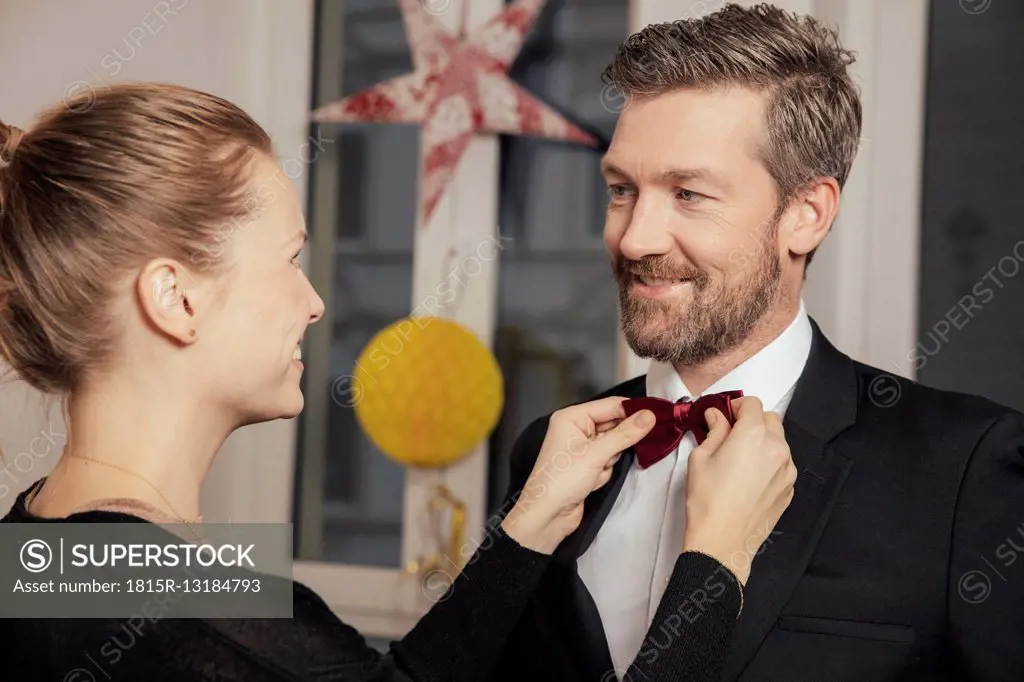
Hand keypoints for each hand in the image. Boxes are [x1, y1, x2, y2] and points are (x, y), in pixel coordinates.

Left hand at [501, 397, 654, 553]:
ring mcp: (581, 448)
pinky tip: (592, 481)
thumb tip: (648, 417)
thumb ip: (625, 434)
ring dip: (609, 460)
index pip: (610, 405)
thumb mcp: (596, 454)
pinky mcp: (587, 465)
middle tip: (619, 450)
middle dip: (618, 442)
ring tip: (595, 471)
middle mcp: (575, 429)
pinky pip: (608, 460)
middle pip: (613, 425)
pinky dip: (605, 472)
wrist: (547, 516)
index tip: (656, 414)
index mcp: (571, 418)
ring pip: (613, 445)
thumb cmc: (559, 481)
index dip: (633, 410)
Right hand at [682, 396, 796, 584]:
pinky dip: (769, 462)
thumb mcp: (701, 458)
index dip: (737, 406)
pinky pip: (782, 464)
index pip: (753, 404)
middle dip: (752, 421)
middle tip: (732, 435)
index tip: (726, 415)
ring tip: (741, 460)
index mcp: (753, 435)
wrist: (722, 541)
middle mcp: (776, 448)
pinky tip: (749, 478)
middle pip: (770, 419)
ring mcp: (787, 469)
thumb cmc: (707, 499)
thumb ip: (714, 431)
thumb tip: (717, 416)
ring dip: (763, 441)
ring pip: (779, 442)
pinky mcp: (789, 488)